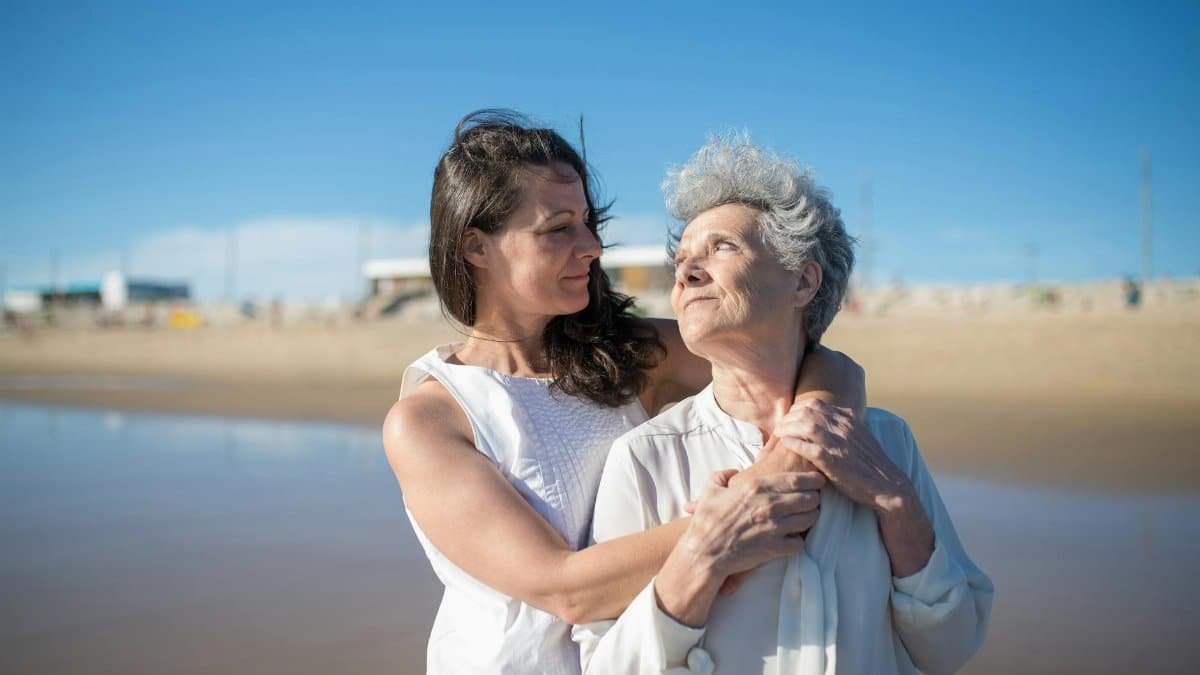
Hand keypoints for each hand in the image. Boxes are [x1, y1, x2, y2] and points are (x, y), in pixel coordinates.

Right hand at [683, 468, 824, 577]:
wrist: (704, 551)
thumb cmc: (706, 520)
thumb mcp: (711, 488)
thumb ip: (724, 475)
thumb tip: (734, 472)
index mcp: (757, 487)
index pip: (796, 480)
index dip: (812, 479)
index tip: (818, 480)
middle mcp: (770, 505)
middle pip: (809, 498)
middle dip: (814, 497)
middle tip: (813, 499)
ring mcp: (774, 527)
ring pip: (810, 518)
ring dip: (811, 517)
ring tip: (807, 517)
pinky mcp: (774, 548)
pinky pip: (800, 542)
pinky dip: (799, 540)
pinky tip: (793, 538)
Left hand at [773, 399, 912, 513]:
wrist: (887, 485)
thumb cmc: (870, 464)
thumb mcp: (859, 436)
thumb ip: (844, 425)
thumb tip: (831, 416)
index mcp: (848, 419)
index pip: (815, 404)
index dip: (798, 408)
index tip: (790, 416)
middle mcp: (843, 427)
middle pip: (807, 412)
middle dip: (789, 417)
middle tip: (780, 426)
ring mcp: (838, 443)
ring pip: (805, 426)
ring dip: (788, 428)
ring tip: (779, 433)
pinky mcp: (833, 461)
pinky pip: (807, 447)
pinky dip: (793, 443)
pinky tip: (784, 444)